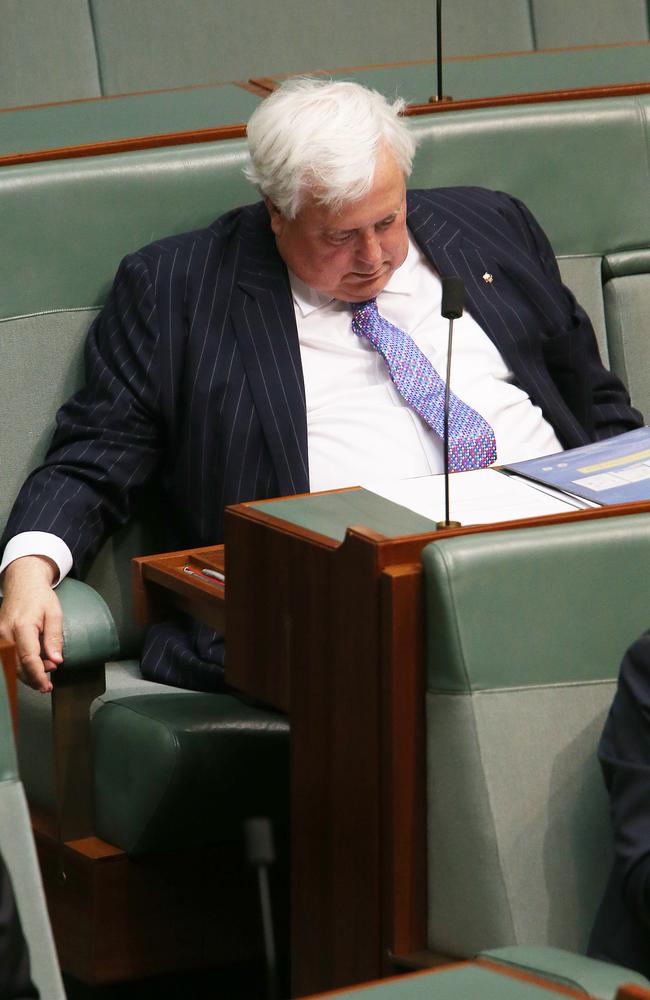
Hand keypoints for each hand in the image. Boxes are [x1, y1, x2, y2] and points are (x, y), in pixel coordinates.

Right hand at [0, 556, 61, 692]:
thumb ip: (54, 637)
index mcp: (22, 626)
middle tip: (48, 681)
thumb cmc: (40, 597)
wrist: (22, 583)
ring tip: (43, 671)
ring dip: (26, 674)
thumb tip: (56, 660)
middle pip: (17, 666)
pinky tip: (31, 665)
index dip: (38, 675)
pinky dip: (18, 666)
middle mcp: (5, 633)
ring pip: (10, 665)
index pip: (28, 658)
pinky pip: (6, 658)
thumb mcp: (54, 613)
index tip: (47, 686)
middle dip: (33, 678)